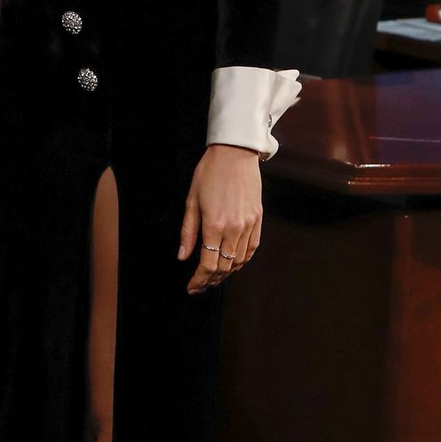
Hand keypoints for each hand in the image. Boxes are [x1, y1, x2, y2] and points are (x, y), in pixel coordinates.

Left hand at [178, 144, 261, 293]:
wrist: (235, 154)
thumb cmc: (209, 174)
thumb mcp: (191, 201)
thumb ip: (188, 232)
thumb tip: (183, 257)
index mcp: (214, 225)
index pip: (208, 264)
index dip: (199, 280)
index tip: (191, 287)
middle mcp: (234, 229)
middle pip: (224, 267)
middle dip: (211, 280)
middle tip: (200, 286)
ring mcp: (249, 225)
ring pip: (239, 261)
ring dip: (226, 273)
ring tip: (214, 277)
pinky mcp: (258, 220)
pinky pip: (251, 249)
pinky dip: (242, 260)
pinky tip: (232, 263)